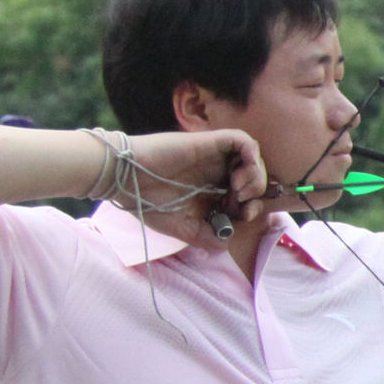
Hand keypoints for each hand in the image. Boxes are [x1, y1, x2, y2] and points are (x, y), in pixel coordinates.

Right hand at [118, 128, 268, 227]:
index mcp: (212, 192)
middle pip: (255, 177)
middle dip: (257, 193)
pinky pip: (243, 140)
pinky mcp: (209, 143)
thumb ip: (206, 238)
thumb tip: (225, 244)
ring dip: (257, 176)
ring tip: (240, 190)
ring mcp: (214, 157)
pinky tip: (239, 175)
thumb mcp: (181, 228)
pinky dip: (251, 156)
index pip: (248, 197)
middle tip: (240, 203)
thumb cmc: (148, 202)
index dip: (253, 207)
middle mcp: (217, 173)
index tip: (242, 216)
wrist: (126, 180)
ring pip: (254, 158)